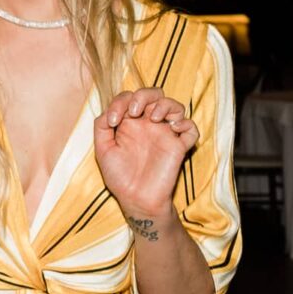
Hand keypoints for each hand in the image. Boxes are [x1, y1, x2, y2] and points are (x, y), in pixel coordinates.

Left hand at [93, 88, 197, 216]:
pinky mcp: (179, 147)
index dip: (120, 101)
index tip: (113, 121)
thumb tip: (110, 111)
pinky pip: (191, 128)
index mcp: (130, 123)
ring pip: (175, 106)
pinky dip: (185, 123)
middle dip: (144, 95)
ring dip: (165, 105)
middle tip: (135, 111)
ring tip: (153, 118)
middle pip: (155, 94)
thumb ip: (101, 126)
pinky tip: (173, 128)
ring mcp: (165, 134)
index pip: (129, 98)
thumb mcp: (103, 149)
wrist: (135, 199)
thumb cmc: (119, 176)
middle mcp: (148, 125)